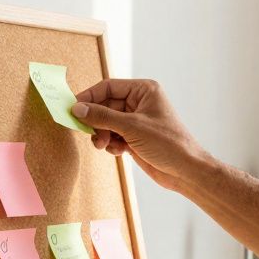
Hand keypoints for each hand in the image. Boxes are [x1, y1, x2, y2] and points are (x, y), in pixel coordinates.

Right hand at [72, 79, 208, 190]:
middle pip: (105, 106)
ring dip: (102, 134)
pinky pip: (114, 136)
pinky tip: (118, 151)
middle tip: (88, 133)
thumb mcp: (132, 127)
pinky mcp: (135, 138)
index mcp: (144, 90)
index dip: (89, 97)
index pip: (108, 87)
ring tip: (104, 145)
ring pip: (107, 123)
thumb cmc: (167, 143)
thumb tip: (77, 108)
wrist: (185, 171)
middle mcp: (140, 102)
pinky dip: (111, 144)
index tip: (73, 109)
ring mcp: (137, 121)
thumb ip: (102, 116)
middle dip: (96, 121)